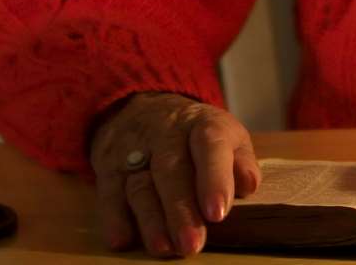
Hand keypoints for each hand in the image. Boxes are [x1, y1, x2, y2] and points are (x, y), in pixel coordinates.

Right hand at [87, 91, 259, 257]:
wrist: (145, 108)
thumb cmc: (196, 136)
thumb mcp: (226, 136)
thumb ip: (241, 161)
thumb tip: (248, 185)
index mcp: (202, 123)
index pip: (210, 144)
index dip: (214, 178)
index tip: (218, 213)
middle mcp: (166, 133)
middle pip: (170, 169)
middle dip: (180, 209)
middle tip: (191, 244)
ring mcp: (134, 149)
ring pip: (140, 184)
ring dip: (151, 220)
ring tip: (163, 248)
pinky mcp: (108, 167)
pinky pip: (108, 192)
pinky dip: (113, 217)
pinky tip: (122, 239)